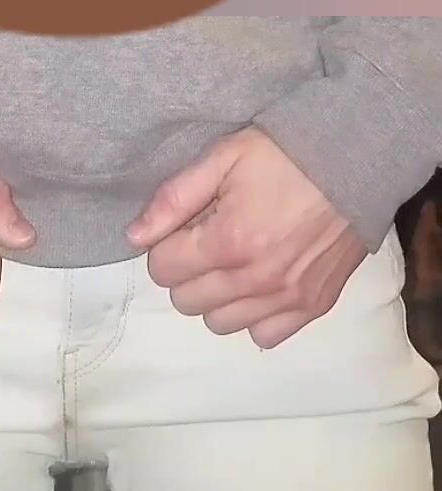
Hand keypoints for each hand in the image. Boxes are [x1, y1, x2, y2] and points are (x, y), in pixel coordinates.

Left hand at [127, 128, 367, 347]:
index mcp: (228, 241)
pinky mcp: (312, 306)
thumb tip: (133, 238)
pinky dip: (255, 316)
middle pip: (186, 301)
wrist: (357, 160)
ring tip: (236, 264)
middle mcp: (255, 279)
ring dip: (217, 297)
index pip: (162, 270)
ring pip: (219, 323)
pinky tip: (261, 285)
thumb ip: (173, 199)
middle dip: (188, 272)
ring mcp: (286, 298)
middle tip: (210, 242)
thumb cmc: (285, 154)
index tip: (187, 229)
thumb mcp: (222, 158)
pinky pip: (263, 336)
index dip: (167, 247)